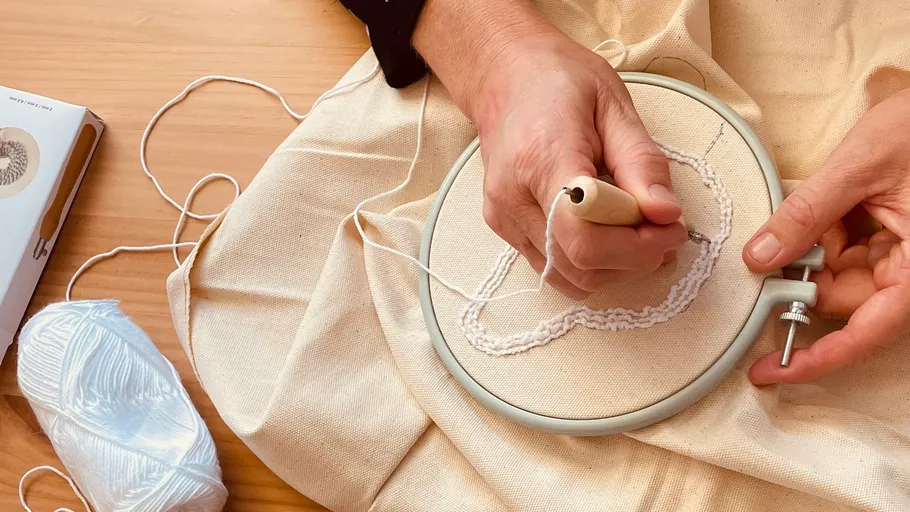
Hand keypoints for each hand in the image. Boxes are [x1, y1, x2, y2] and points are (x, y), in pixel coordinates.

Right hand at [470, 32, 687, 299]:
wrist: (504, 77)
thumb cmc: (560, 82)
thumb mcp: (614, 106)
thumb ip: (642, 163)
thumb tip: (667, 214)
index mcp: (541, 158)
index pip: (584, 237)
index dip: (636, 247)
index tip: (672, 229)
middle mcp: (513, 196)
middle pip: (580, 265)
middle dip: (634, 258)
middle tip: (664, 228)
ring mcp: (503, 217)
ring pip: (568, 278)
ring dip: (614, 266)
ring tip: (637, 228)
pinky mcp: (503, 228)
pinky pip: (553, 268)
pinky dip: (590, 262)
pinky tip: (606, 230)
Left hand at [743, 88, 909, 384]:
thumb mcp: (860, 165)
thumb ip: (808, 213)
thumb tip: (758, 258)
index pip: (866, 333)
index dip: (816, 358)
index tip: (768, 373)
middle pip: (847, 301)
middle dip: (800, 282)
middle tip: (762, 258)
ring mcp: (905, 252)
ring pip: (843, 274)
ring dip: (811, 250)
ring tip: (815, 206)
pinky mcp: (894, 235)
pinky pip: (849, 249)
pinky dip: (824, 232)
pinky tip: (821, 203)